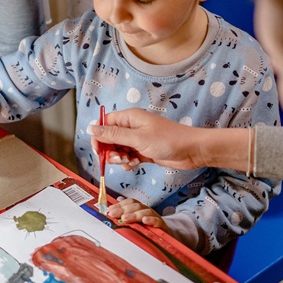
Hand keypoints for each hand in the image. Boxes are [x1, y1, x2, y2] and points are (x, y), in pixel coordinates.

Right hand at [88, 108, 203, 170]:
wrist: (191, 151)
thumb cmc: (168, 140)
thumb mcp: (137, 138)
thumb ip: (113, 135)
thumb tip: (91, 128)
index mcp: (129, 117)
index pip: (104, 124)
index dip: (98, 137)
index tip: (98, 151)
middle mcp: (132, 127)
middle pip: (109, 139)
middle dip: (110, 151)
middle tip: (119, 158)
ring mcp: (138, 140)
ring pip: (118, 150)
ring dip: (119, 158)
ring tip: (130, 161)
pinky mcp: (143, 151)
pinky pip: (127, 157)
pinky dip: (128, 163)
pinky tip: (135, 164)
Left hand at [107, 197, 170, 233]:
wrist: (165, 238)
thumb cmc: (148, 230)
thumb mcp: (135, 224)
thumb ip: (125, 217)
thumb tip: (111, 210)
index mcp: (140, 209)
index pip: (130, 202)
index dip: (120, 204)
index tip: (110, 210)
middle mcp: (147, 211)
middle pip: (136, 206)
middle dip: (123, 209)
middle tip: (113, 214)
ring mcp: (155, 217)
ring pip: (145, 212)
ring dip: (134, 214)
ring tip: (124, 218)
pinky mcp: (162, 226)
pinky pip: (157, 221)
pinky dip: (151, 220)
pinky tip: (145, 221)